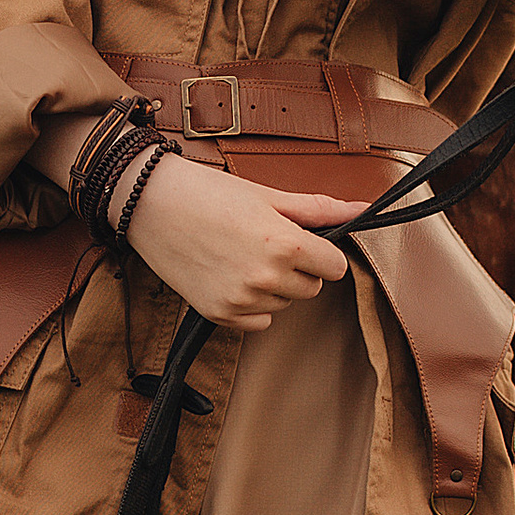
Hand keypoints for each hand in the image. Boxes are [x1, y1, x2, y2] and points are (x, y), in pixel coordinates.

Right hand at [120, 155, 358, 330]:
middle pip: (312, 289)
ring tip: (242, 254)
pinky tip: (230, 275)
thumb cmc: (208, 192)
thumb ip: (319, 209)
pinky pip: (258, 322)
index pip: (335, 268)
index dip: (322, 252)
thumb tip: (364, 209)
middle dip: (299, 269)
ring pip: (284, 304)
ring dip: (274, 286)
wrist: (150, 202)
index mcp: (284, 244)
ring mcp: (241, 300)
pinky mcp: (218, 314)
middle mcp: (265, 277)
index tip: (302, 239)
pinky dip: (252, 305)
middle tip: (265, 242)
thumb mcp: (267, 195)